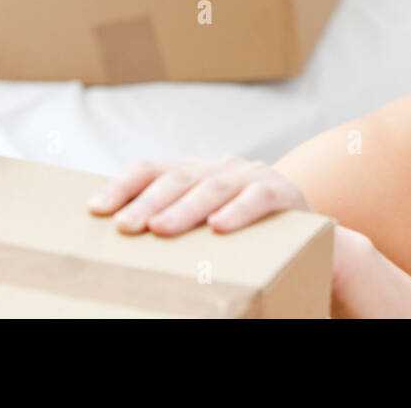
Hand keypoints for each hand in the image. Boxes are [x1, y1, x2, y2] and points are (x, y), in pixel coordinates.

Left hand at [86, 155, 310, 234]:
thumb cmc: (247, 240)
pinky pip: (258, 199)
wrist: (315, 244)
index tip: (95, 209)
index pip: (151, 169)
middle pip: (177, 177)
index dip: (122, 185)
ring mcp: (253, 176)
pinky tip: (219, 227)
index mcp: (196, 172)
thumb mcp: (205, 226)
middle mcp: (221, 167)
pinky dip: (238, 212)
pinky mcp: (283, 192)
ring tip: (161, 229)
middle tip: (125, 226)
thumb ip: (173, 224)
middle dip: (148, 202)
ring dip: (185, 209)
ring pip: (213, 186)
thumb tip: (117, 241)